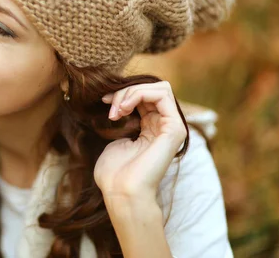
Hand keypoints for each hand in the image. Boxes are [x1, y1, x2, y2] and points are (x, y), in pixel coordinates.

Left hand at [94, 81, 186, 200]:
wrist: (122, 192)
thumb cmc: (115, 173)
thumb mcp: (117, 140)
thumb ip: (125, 123)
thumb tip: (121, 107)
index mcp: (152, 128)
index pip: (145, 96)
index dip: (123, 93)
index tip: (103, 101)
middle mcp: (165, 126)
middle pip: (153, 88)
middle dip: (127, 91)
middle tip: (110, 107)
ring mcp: (172, 127)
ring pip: (159, 87)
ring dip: (132, 92)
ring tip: (117, 110)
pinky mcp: (174, 128)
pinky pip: (162, 94)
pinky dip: (138, 94)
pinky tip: (123, 109)